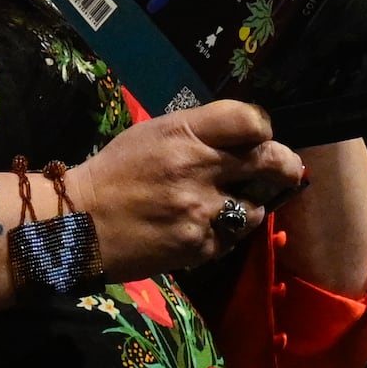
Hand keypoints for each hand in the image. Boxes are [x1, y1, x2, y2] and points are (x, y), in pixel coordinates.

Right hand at [61, 101, 306, 279]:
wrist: (81, 224)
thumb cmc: (117, 172)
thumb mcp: (153, 133)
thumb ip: (200, 132)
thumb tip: (247, 137)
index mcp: (184, 133)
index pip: (251, 121)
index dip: (262, 129)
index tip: (259, 138)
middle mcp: (199, 168)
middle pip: (269, 161)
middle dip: (284, 165)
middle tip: (285, 170)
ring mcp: (202, 211)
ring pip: (258, 207)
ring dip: (251, 206)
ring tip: (230, 205)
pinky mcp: (201, 246)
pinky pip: (234, 238)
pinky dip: (226, 233)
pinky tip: (205, 228)